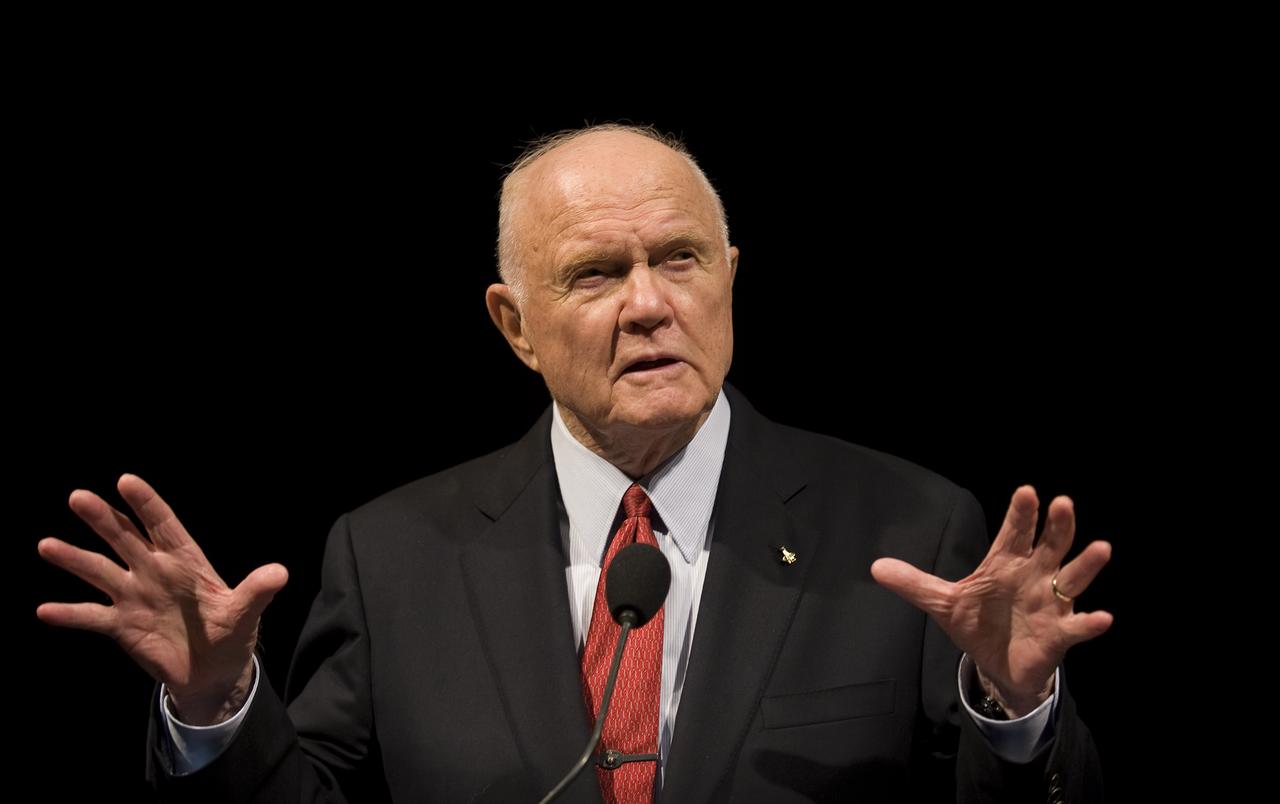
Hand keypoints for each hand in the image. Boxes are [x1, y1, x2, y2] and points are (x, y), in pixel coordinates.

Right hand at [36, 473, 287, 723]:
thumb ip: (256, 591)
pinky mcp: (121, 626)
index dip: (146, 503)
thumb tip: (280, 572)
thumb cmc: (231, 634)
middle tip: (78, 497)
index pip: (163, 525)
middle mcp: (155, 572)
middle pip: (125, 538)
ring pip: (100, 571)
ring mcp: (135, 597)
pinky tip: (44, 610)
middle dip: (103, 518)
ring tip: (47, 545)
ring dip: (74, 559)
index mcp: (185, 561)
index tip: (126, 480)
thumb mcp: (245, 613)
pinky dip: (69, 614)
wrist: (214, 673)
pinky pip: (92, 617)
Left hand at [871, 485, 1112, 715]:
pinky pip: (1078, 627)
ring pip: (1072, 578)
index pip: (1014, 533)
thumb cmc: (978, 624)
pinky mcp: (1059, 633)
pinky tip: (1102, 617)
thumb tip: (876, 567)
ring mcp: (1050, 603)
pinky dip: (1090, 622)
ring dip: (1086, 564)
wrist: (997, 665)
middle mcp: (1034, 576)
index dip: (1021, 514)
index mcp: (1006, 563)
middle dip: (1057, 526)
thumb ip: (915, 584)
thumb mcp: (943, 603)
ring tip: (1101, 548)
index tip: (1027, 492)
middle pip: (1049, 545)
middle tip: (1062, 503)